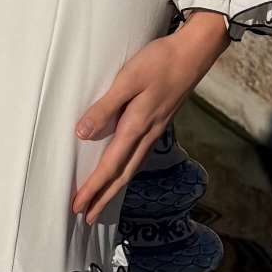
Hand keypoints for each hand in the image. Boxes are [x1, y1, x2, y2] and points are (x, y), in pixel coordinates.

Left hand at [71, 12, 231, 225]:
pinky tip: (123, 171)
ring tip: (101, 201)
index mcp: (136, 126)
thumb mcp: (128, 79)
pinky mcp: (159, 123)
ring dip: (115, 188)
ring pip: (132, 168)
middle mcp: (147, 135)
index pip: (110, 166)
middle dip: (103, 197)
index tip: (78, 206)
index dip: (93, 188)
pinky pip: (139, 157)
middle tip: (86, 217)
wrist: (193, 53)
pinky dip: (127, 172)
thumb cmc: (159, 61)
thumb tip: (82, 134)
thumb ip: (105, 107)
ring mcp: (156, 131)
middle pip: (122, 175)